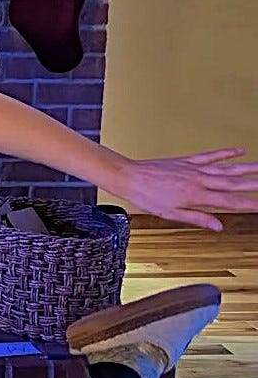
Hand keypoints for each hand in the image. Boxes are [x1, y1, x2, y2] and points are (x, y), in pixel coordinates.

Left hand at [121, 148, 257, 230]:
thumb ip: (198, 218)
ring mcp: (195, 169)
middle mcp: (200, 180)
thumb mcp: (172, 214)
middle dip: (254, 184)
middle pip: (234, 183)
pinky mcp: (188, 161)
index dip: (249, 203)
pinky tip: (239, 151)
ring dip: (247, 168)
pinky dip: (226, 153)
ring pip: (227, 169)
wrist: (131, 178)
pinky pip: (211, 156)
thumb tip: (218, 226)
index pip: (230, 201)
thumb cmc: (147, 197)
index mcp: (197, 196)